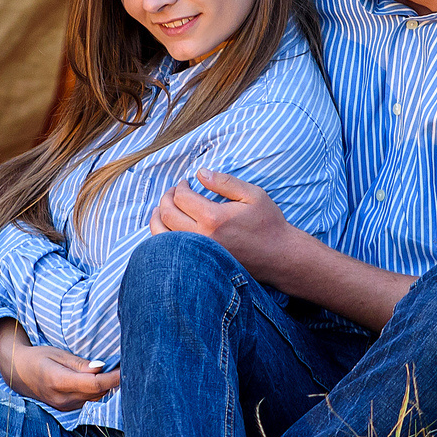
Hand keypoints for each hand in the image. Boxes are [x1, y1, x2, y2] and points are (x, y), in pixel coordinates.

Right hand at [0, 321, 120, 409]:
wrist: (18, 373)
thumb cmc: (38, 358)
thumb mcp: (58, 354)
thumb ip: (80, 364)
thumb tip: (100, 368)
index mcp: (59, 381)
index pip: (94, 385)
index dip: (114, 378)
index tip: (127, 369)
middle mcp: (62, 399)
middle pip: (97, 394)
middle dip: (113, 382)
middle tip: (126, 366)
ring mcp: (64, 407)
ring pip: (94, 399)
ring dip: (106, 388)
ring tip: (117, 372)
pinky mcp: (66, 409)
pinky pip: (88, 402)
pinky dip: (97, 392)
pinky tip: (102, 381)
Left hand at [149, 170, 301, 279]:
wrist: (278, 257)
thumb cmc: (268, 224)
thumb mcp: (253, 194)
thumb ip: (224, 182)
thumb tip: (200, 173)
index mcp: (213, 217)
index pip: (181, 197)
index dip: (180, 186)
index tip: (185, 182)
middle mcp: (201, 237)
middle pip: (167, 213)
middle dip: (166, 198)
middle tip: (173, 192)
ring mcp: (198, 253)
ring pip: (161, 235)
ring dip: (157, 217)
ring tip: (161, 208)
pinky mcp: (199, 263)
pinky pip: (170, 251)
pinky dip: (161, 237)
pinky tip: (166, 228)